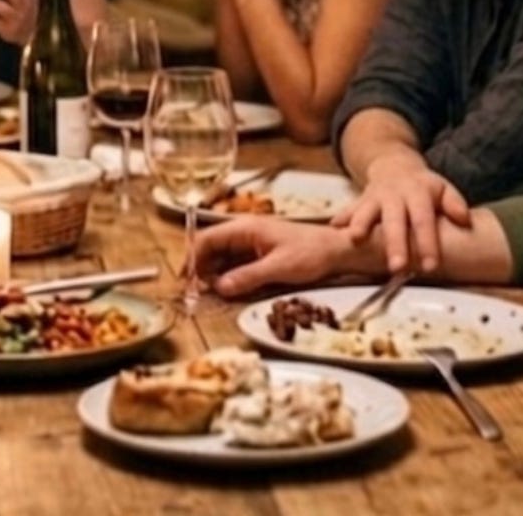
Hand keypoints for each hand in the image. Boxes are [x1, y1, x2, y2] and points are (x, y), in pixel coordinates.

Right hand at [195, 216, 371, 297]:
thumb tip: (219, 287)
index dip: (192, 258)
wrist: (337, 252)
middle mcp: (245, 232)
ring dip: (211, 274)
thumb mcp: (279, 268)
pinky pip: (234, 264)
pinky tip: (223, 290)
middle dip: (199, 268)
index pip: (208, 239)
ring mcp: (251, 243)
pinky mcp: (258, 255)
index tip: (186, 279)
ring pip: (221, 257)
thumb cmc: (312, 253)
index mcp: (247, 228)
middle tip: (192, 291)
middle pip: (211, 248)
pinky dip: (225, 276)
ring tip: (205, 293)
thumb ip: (248, 277)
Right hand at [331, 151, 470, 273]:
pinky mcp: (359, 201)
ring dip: (361, 225)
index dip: (427, 243)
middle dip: (395, 244)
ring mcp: (374, 197)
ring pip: (367, 211)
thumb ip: (454, 203)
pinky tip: (333, 229)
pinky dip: (341, 219)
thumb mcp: (442, 188)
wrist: (394, 165)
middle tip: (396, 267)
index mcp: (418, 193)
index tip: (431, 265)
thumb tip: (464, 220)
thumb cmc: (423, 186)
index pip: (424, 220)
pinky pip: (348, 210)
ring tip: (355, 239)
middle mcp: (395, 194)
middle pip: (395, 220)